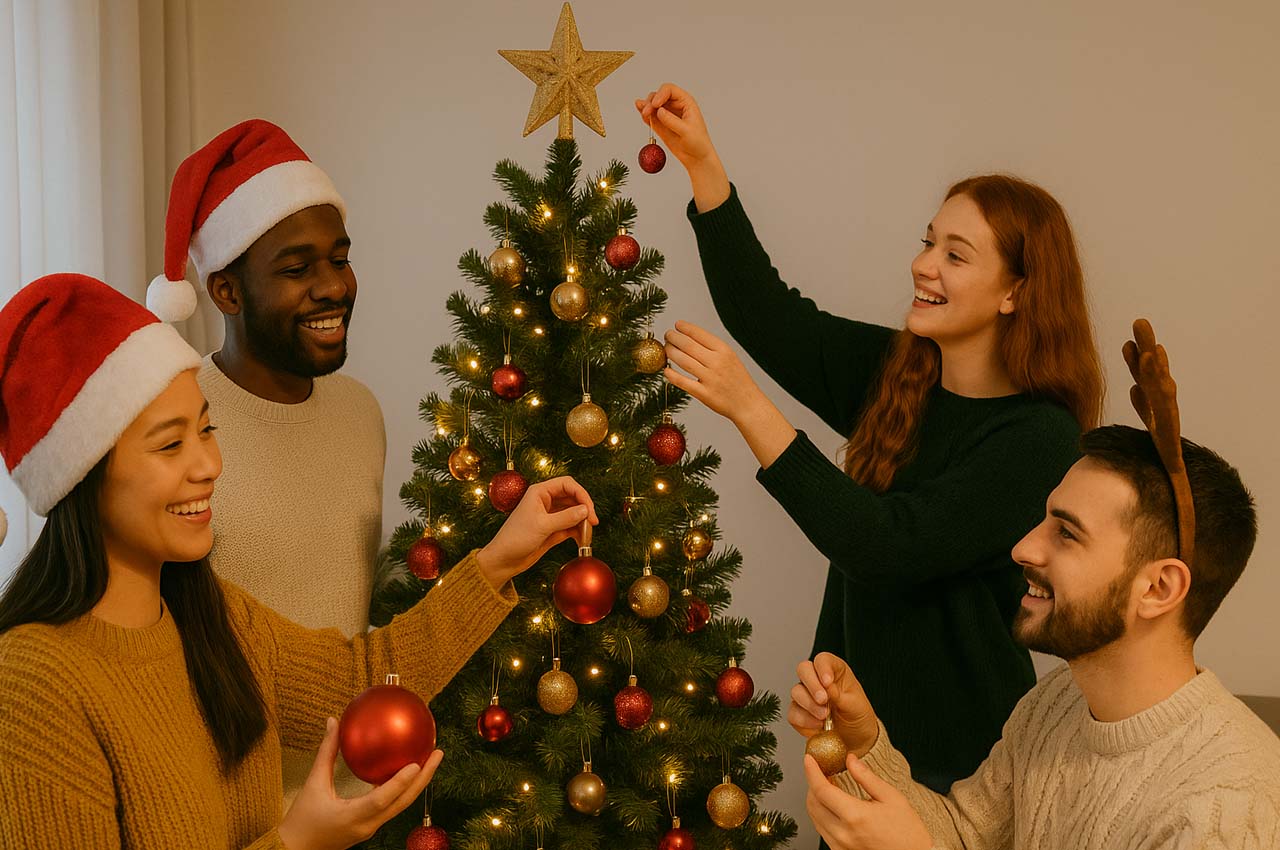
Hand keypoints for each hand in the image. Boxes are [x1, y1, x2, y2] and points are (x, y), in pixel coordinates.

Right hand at [278, 717, 441, 849]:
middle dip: (424, 778)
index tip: (417, 762)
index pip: (382, 799)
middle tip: (438, 753)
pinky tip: (406, 770)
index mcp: (353, 816)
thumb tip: (333, 722)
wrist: (296, 849)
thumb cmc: (302, 819)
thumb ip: (326, 753)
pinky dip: (402, 789)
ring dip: (417, 784)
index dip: (401, 782)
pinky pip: (392, 806)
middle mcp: (367, 825)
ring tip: (429, 760)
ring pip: (401, 806)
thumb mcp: (313, 784)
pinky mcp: (370, 826)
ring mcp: (371, 828)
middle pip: (403, 802)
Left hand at [475, 476, 597, 587]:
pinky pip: (570, 526)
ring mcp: (550, 515)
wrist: (504, 560)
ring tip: (588, 534)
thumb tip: (586, 511)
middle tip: (593, 523)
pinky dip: (578, 532)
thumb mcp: (542, 526)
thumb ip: (566, 517)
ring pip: (573, 512)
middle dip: (584, 509)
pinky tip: (582, 540)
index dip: (581, 494)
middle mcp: (546, 501)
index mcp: (540, 492)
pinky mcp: (553, 529)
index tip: (590, 509)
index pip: (567, 484)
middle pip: (573, 497)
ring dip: (583, 522)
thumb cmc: (516, 538)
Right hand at [634, 83, 729, 210]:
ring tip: (644, 114)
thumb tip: (659, 111)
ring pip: (653, 105)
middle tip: (647, 113)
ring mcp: (667, 115)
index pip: (670, 90)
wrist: (697, 158)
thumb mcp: (686, 131)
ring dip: (646, 107)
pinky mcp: (661, 125)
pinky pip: (651, 116)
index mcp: (686, 102)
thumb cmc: (698, 143)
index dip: (660, 94)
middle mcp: (676, 105)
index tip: (655, 104)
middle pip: (658, 95)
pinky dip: (645, 115)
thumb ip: (672, 120)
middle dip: (651, 102)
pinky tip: (642, 115)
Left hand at [663, 321, 767, 423]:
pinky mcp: (704, 394)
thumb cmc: (738, 380)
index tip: (677, 325)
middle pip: (688, 345)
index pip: (699, 334)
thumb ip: (713, 348)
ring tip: (666, 349)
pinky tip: (666, 370)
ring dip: (670, 352)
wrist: (749, 404)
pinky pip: (683, 382)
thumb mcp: (731, 358)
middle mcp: (717, 362)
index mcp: (724, 351)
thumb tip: (690, 337)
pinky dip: (672, 375)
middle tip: (668, 335)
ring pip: (683, 361)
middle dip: (674, 338)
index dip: (685, 328)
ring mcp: (710, 379)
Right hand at [789, 653, 879, 757]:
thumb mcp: (856, 705)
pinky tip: (818, 726)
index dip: (822, 668)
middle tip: (823, 700)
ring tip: (824, 717)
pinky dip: (804, 720)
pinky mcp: (799, 714)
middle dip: (812, 685)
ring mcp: (806, 696)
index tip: (828, 682)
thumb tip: (827, 688)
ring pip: (796, 691)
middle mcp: (817, 680)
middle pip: (803, 669)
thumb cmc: (858, 716)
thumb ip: (840, 695)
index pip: (823, 660)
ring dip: (809, 704)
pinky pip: (793, 713)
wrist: (855, 740)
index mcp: (834, 671)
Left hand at [803, 753, 932, 849]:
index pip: (821, 790)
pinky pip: (823, 831)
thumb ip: (866, 777)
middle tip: (821, 771)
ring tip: (828, 787)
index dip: (812, 771)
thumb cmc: (908, 832)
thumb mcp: (892, 797)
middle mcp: (843, 834)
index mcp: (855, 816)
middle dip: (812, 784)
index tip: (809, 759)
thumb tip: (850, 760)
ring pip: (815, 819)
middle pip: (813, 804)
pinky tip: (833, 807)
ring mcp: (840, 847)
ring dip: (816, 800)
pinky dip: (822, 815)